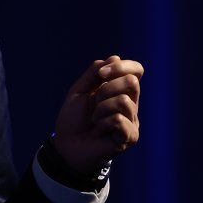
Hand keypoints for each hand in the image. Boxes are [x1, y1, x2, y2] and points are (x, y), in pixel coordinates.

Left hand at [53, 55, 142, 173]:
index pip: (136, 70)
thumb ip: (94, 72)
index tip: (100, 74)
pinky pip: (118, 120)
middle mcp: (131, 104)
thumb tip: (115, 57)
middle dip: (106, 89)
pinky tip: (99, 132)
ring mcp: (132, 121)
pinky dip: (103, 124)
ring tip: (94, 120)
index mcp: (121, 90)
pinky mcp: (130, 137)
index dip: (121, 67)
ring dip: (100, 109)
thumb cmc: (73, 119)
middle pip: (132, 82)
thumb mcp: (79, 90)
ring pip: (123, 101)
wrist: (66, 145)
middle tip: (94, 103)